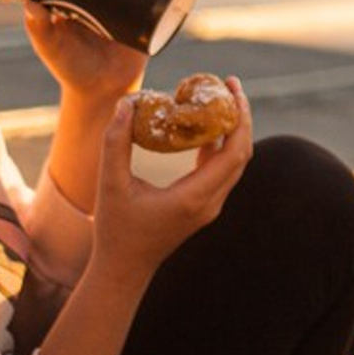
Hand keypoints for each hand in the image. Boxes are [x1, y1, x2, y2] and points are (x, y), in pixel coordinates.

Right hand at [90, 77, 252, 282]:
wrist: (123, 270)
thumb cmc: (116, 230)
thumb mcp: (110, 185)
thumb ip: (116, 144)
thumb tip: (125, 104)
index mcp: (195, 197)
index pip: (235, 150)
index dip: (240, 115)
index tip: (231, 85)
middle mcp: (210, 202)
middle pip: (242, 152)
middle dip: (240, 116)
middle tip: (228, 84)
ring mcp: (209, 207)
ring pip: (234, 163)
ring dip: (231, 131)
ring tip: (218, 100)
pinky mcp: (202, 208)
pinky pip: (220, 172)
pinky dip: (218, 147)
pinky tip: (203, 128)